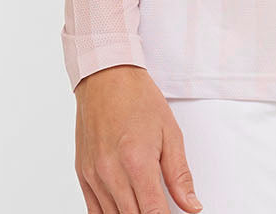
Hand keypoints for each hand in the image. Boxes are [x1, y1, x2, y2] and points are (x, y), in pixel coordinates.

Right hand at [74, 64, 202, 213]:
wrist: (106, 77)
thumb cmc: (138, 99)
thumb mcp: (170, 133)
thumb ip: (180, 175)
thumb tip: (192, 206)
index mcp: (137, 162)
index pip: (153, 212)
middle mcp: (111, 173)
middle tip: (160, 208)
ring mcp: (94, 176)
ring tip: (144, 205)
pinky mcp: (83, 175)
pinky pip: (93, 211)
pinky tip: (123, 210)